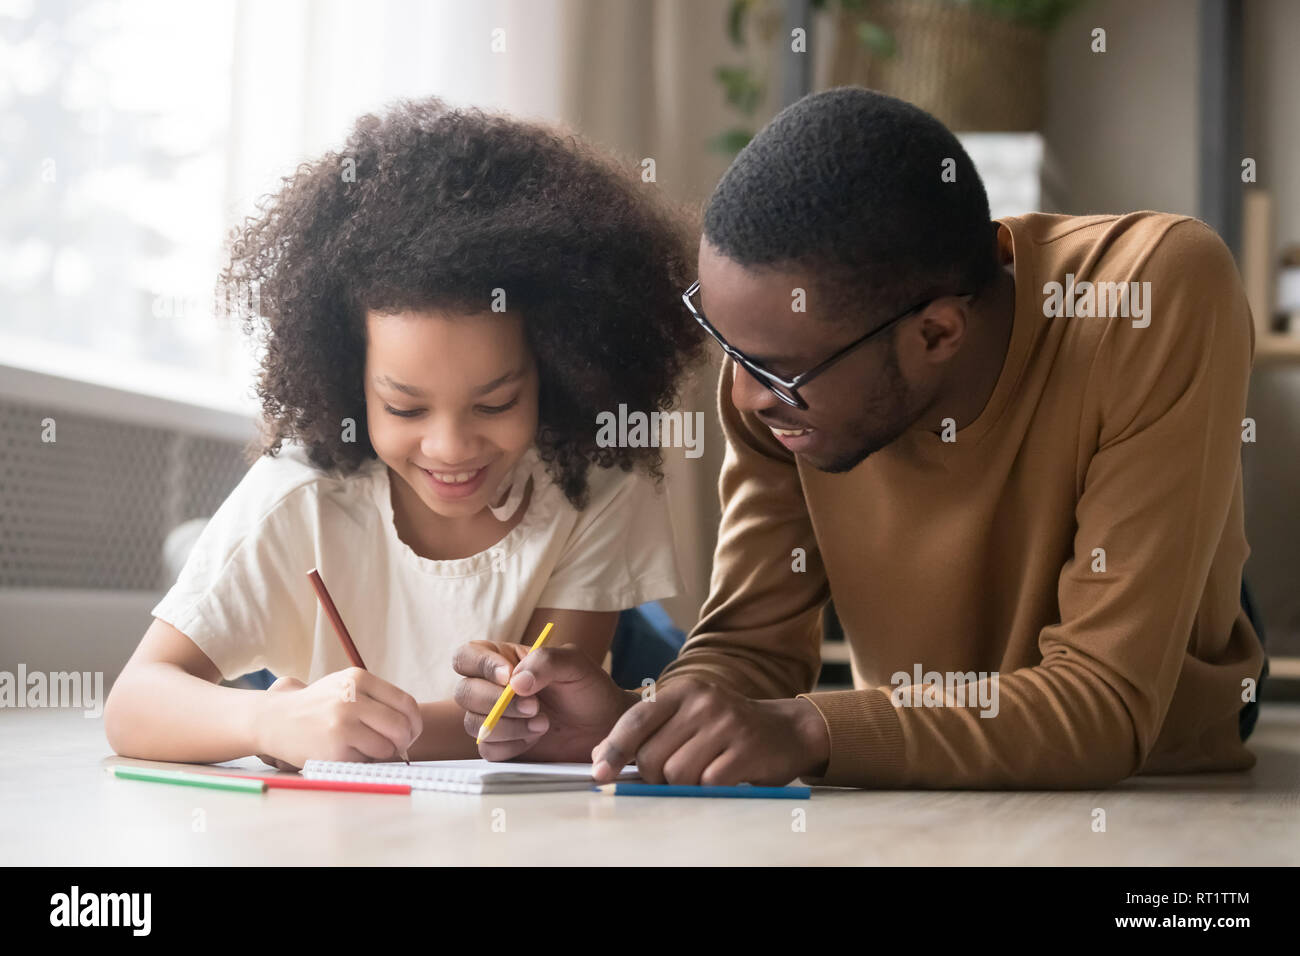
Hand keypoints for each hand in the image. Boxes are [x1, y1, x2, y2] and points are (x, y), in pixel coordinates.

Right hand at [254, 668, 421, 770]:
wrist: (274, 720)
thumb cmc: (316, 707)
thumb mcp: (344, 687)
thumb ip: (376, 700)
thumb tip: (411, 727)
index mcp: (358, 678)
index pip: (405, 703)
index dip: (414, 722)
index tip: (411, 732)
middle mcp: (351, 698)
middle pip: (401, 727)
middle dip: (404, 742)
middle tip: (396, 748)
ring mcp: (343, 724)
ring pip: (386, 747)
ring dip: (381, 753)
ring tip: (362, 747)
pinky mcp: (335, 749)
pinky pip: (366, 761)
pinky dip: (361, 761)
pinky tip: (344, 753)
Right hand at [452, 640, 635, 761]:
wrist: (604, 726)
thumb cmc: (588, 688)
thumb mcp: (574, 663)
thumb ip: (545, 661)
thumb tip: (514, 683)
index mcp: (503, 660)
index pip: (467, 657)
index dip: (481, 666)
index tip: (509, 677)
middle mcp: (492, 688)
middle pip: (464, 692)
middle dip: (497, 702)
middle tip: (535, 707)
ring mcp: (495, 718)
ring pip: (473, 723)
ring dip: (508, 725)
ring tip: (544, 723)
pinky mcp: (502, 746)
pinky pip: (488, 749)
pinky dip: (512, 744)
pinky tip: (535, 738)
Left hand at [590, 678, 829, 785]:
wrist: (786, 730)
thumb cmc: (725, 730)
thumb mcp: (687, 717)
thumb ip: (649, 732)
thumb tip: (601, 758)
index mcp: (682, 691)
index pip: (635, 720)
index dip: (613, 749)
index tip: (600, 773)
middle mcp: (702, 701)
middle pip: (652, 756)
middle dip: (654, 776)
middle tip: (674, 774)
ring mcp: (726, 723)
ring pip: (676, 774)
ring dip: (682, 786)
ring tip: (702, 773)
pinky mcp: (746, 748)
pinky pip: (707, 784)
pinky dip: (708, 789)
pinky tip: (722, 777)